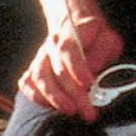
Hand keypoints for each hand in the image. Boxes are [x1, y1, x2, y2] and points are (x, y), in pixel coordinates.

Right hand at [20, 3, 122, 121]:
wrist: (73, 24)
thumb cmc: (95, 36)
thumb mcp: (108, 38)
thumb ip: (102, 51)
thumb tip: (92, 68)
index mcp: (72, 32)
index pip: (69, 49)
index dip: (77, 68)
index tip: (89, 84)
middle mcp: (53, 43)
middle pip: (57, 69)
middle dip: (72, 93)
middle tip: (87, 109)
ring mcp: (41, 56)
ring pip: (39, 77)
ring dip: (54, 98)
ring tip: (71, 111)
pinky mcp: (34, 67)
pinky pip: (27, 83)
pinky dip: (36, 96)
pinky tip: (50, 106)